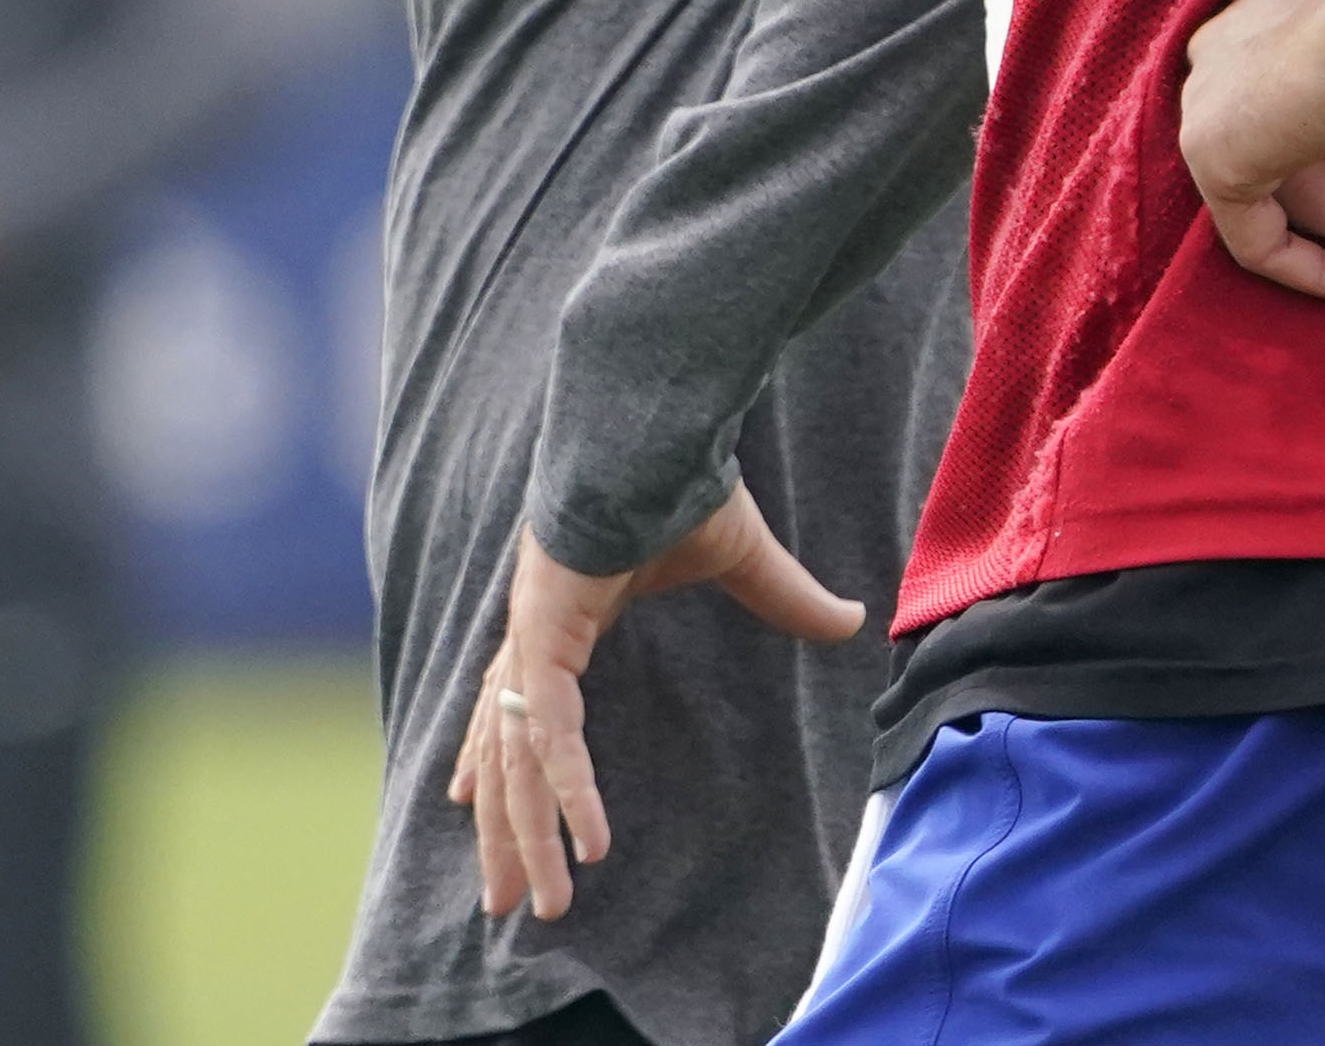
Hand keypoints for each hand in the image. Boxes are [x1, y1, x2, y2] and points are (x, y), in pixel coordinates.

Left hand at [448, 485, 859, 921]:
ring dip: (530, 837)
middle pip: (505, 754)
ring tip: (541, 908)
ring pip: (519, 760)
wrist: (654, 416)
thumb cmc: (682, 470)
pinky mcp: (546, 629)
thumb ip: (784, 598)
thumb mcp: (739, 556)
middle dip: (507, 832)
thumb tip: (851, 620)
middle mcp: (533, 632)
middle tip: (509, 907)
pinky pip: (550, 730)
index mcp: (560, 615)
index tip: (474, 807)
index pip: (517, 708)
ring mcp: (532, 632)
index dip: (499, 761)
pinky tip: (587, 845)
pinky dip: (569, 788)